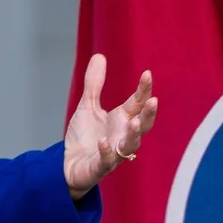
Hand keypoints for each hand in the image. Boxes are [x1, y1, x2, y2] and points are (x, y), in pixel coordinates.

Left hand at [61, 54, 157, 195]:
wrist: (69, 165)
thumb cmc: (85, 137)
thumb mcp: (87, 106)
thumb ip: (94, 84)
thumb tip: (99, 56)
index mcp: (122, 119)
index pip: (137, 103)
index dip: (143, 90)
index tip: (147, 74)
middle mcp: (123, 136)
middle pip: (142, 125)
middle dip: (148, 114)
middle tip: (154, 101)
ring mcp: (114, 153)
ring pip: (130, 145)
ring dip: (133, 134)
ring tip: (133, 122)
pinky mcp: (100, 166)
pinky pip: (106, 160)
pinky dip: (106, 151)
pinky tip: (103, 141)